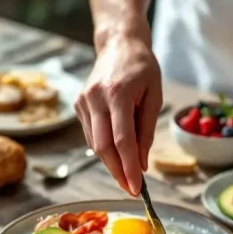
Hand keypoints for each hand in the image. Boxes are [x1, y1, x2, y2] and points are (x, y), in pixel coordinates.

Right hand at [75, 30, 161, 195]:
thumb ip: (146, 131)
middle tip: (131, 189)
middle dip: (117, 172)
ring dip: (111, 163)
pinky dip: (105, 148)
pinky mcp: (78, 105)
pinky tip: (117, 152)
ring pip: (95, 145)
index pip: (122, 140)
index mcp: (117, 93)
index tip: (137, 187)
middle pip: (103, 147)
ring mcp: (83, 101)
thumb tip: (142, 164)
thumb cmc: (142, 69)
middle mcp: (95, 98)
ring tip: (128, 174)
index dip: (129, 167)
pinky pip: (91, 135)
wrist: (119, 44)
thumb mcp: (154, 97)